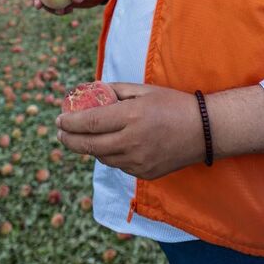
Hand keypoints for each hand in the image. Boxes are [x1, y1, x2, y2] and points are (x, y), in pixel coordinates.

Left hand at [55, 83, 204, 179]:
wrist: (204, 130)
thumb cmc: (173, 104)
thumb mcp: (144, 90)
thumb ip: (115, 90)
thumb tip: (90, 91)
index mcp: (131, 117)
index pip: (90, 123)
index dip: (69, 122)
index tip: (58, 119)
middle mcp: (132, 142)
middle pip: (89, 145)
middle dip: (69, 139)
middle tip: (59, 132)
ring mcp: (138, 161)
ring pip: (102, 157)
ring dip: (88, 147)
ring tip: (82, 137)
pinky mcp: (145, 173)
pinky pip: (118, 165)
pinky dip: (109, 154)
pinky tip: (109, 144)